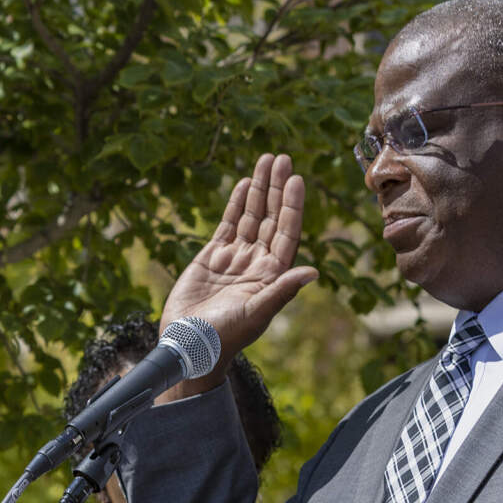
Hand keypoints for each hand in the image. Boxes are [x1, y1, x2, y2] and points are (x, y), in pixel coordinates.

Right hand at [158, 152, 318, 398]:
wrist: (188, 344)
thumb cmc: (225, 336)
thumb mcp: (256, 313)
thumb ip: (282, 290)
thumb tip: (314, 271)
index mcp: (273, 275)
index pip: (287, 233)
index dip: (292, 206)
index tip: (295, 179)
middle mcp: (258, 263)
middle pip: (271, 218)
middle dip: (276, 188)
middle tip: (281, 158)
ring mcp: (236, 258)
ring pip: (251, 216)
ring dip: (259, 189)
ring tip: (265, 161)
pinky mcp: (213, 257)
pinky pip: (228, 224)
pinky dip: (236, 204)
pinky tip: (244, 184)